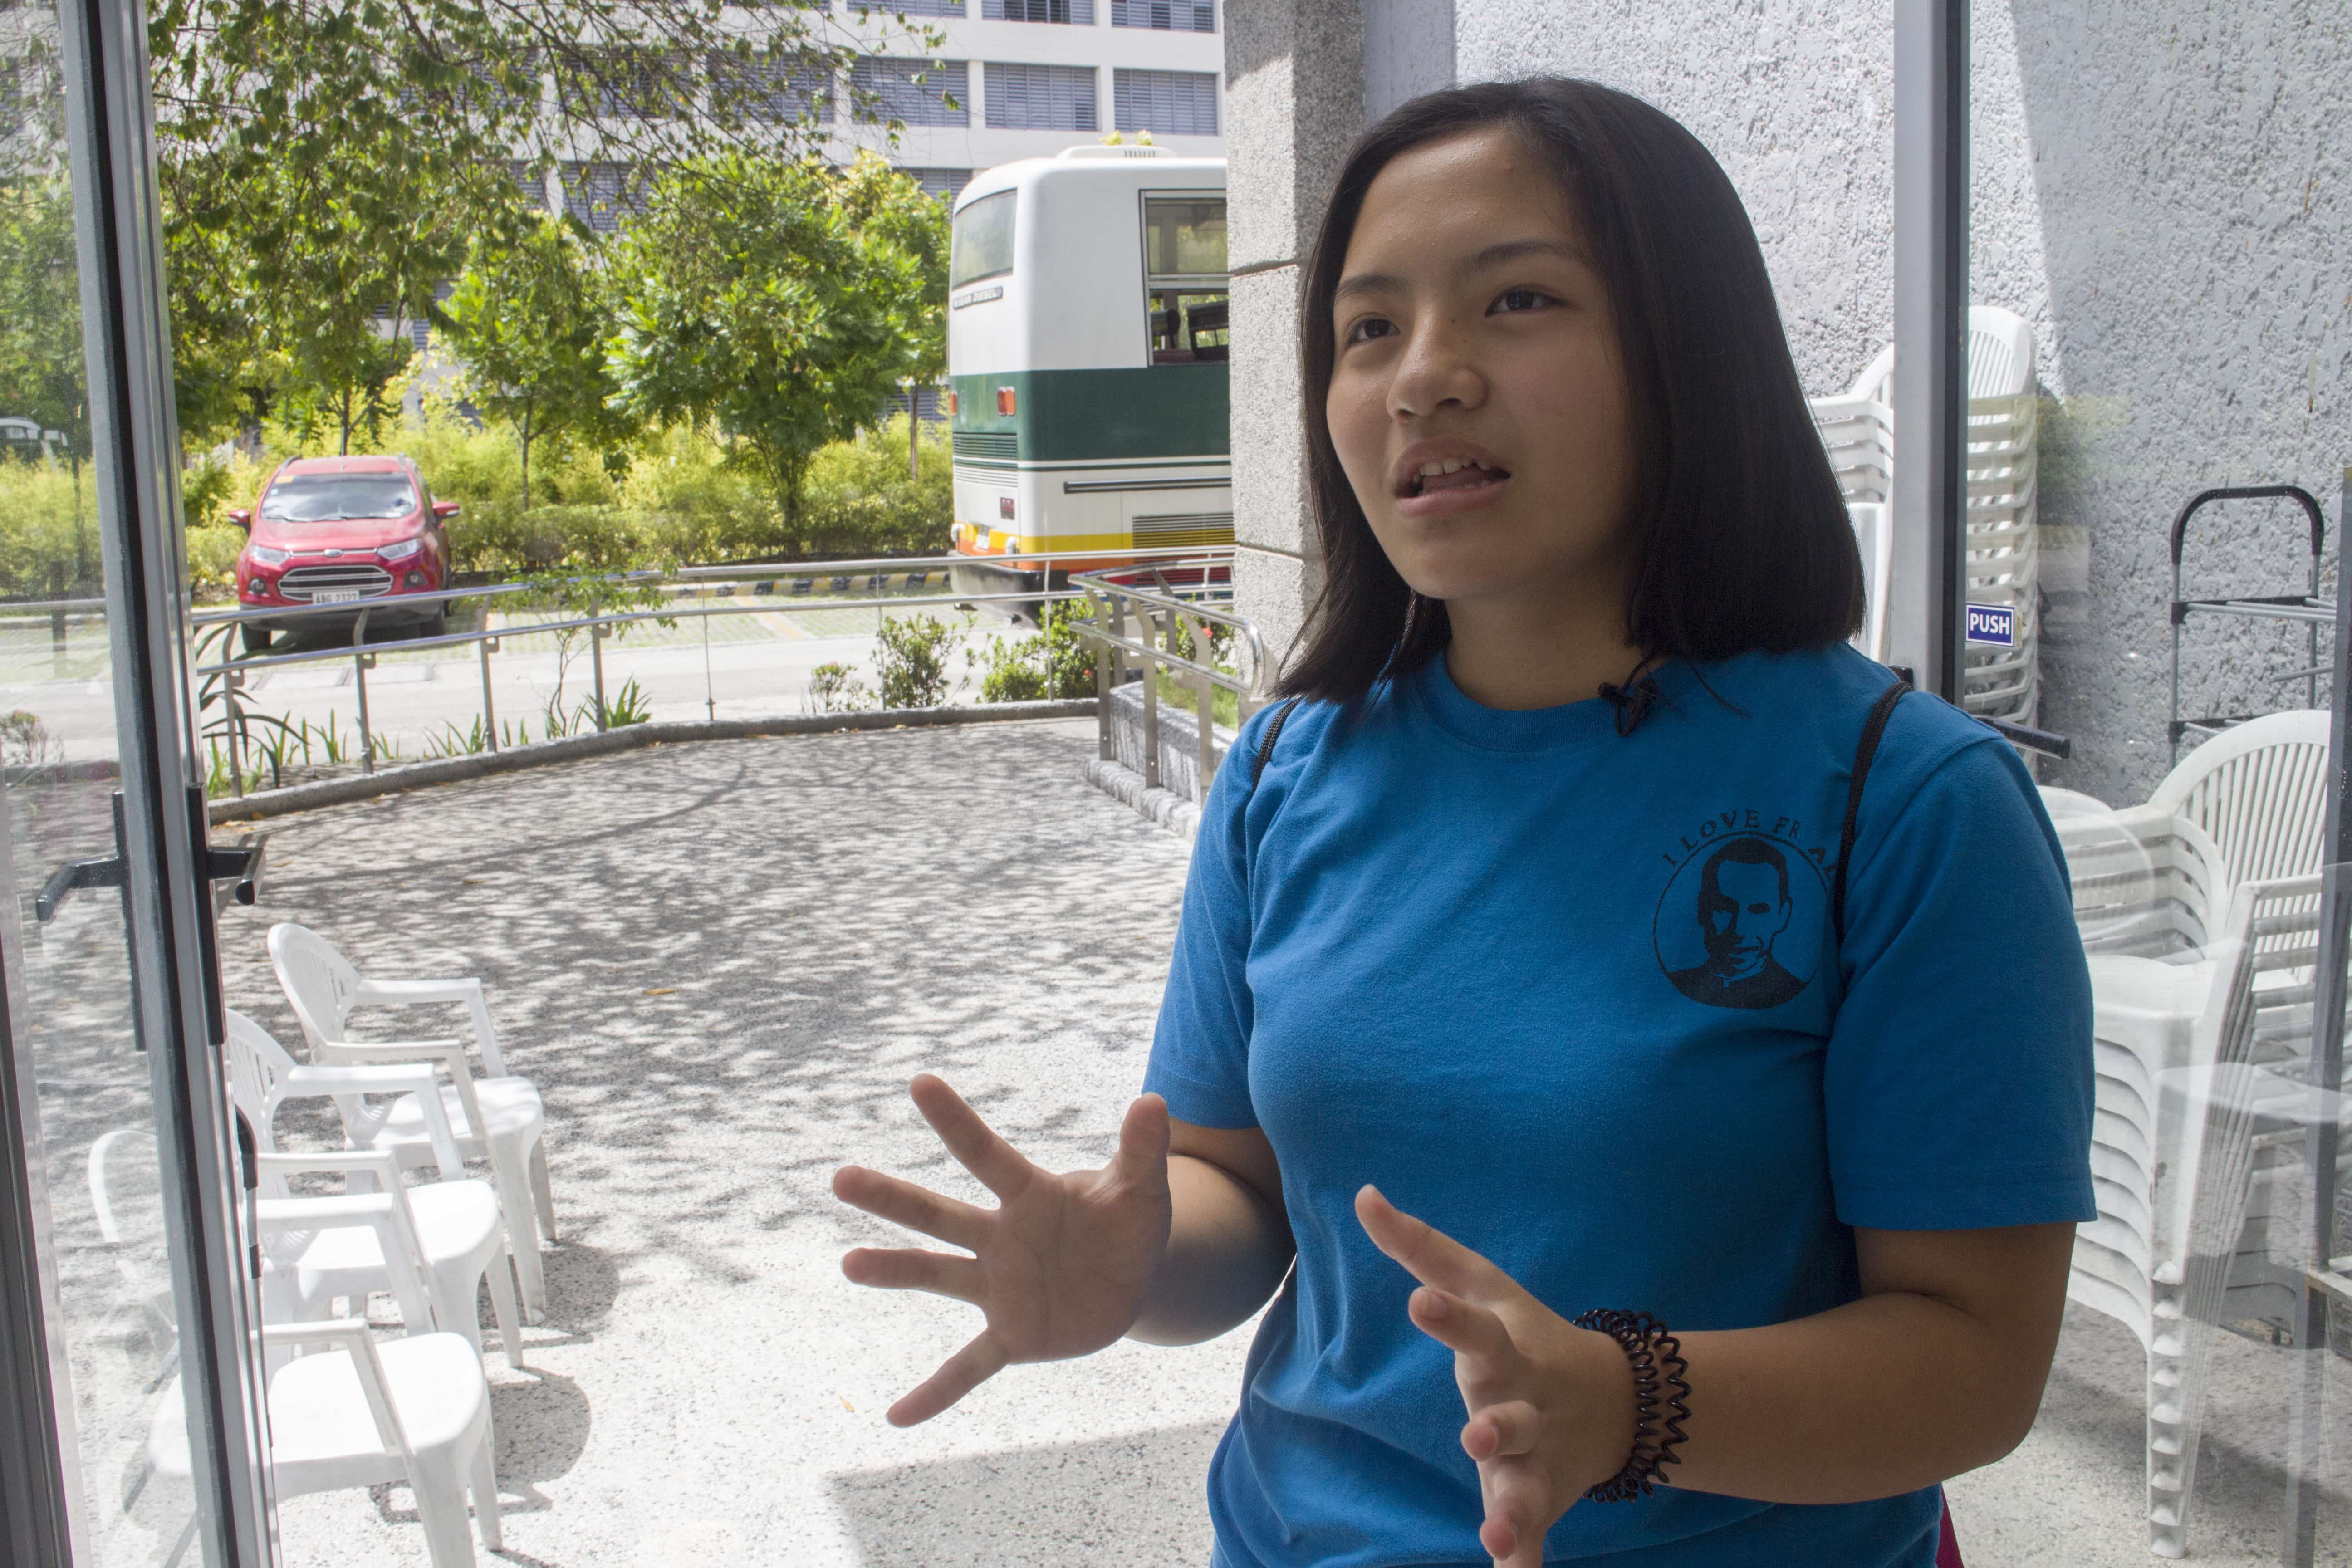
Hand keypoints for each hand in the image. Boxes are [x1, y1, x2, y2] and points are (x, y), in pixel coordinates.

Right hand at [833, 1075, 1173, 1424]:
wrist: (1133, 1280)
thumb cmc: (1129, 1224)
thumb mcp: (1144, 1189)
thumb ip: (1143, 1150)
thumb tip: (1154, 1101)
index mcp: (1030, 1196)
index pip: (988, 1154)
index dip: (957, 1121)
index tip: (920, 1083)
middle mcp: (1001, 1238)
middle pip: (941, 1215)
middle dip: (893, 1198)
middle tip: (842, 1178)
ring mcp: (1000, 1288)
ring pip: (939, 1277)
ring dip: (895, 1272)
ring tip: (849, 1263)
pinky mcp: (1013, 1335)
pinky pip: (968, 1367)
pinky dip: (937, 1392)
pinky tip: (897, 1417)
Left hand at [1356, 1186, 1638, 1567]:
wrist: (1619, 1401)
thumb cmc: (1525, 1333)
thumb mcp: (1481, 1283)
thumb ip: (1418, 1245)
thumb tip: (1363, 1195)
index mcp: (1507, 1348)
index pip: (1475, 1327)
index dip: (1448, 1316)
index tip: (1420, 1301)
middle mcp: (1525, 1403)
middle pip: (1510, 1416)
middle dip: (1496, 1426)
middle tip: (1475, 1434)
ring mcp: (1538, 1456)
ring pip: (1526, 1483)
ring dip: (1513, 1506)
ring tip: (1496, 1530)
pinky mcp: (1541, 1498)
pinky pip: (1533, 1532)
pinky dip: (1525, 1556)